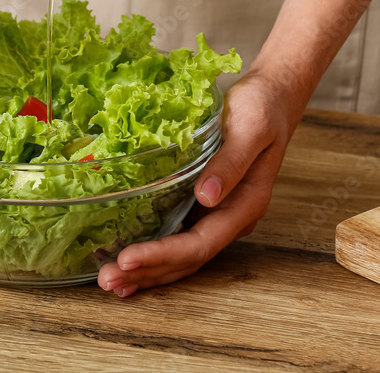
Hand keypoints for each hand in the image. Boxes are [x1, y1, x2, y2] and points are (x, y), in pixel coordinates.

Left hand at [96, 67, 305, 296]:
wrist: (273, 97)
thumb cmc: (262, 108)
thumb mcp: (250, 127)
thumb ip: (231, 163)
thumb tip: (207, 197)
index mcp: (245, 205)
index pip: (200, 244)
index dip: (163, 255)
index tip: (128, 259)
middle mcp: (230, 218)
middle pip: (187, 259)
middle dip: (147, 272)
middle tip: (107, 280)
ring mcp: (216, 215)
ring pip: (181, 256)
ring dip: (147, 272)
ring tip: (110, 282)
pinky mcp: (202, 205)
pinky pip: (177, 238)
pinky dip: (153, 255)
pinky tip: (128, 264)